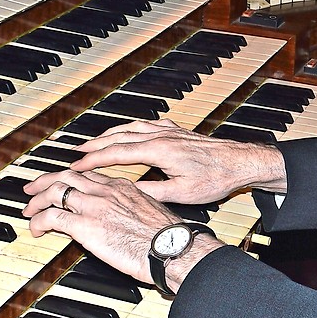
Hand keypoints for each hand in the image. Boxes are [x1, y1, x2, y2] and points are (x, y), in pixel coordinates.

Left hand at [22, 168, 222, 288]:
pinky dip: (39, 221)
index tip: (61, 184)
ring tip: (29, 210)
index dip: (70, 179)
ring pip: (55, 191)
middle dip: (45, 181)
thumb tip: (122, 220)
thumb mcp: (149, 214)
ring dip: (37, 200)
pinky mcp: (86, 226)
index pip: (88, 176)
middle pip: (67, 176)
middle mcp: (106, 191)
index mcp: (122, 187)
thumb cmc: (166, 238)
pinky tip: (36, 229)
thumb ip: (130, 211)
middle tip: (32, 189)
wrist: (171, 248)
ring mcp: (94, 207)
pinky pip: (52, 217)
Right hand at [69, 119, 286, 204]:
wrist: (240, 162)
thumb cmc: (215, 178)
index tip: (77, 166)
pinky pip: (146, 125)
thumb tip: (127, 193)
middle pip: (119, 137)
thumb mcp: (182, 192)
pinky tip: (128, 131)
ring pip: (131, 128)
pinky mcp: (177, 131)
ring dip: (110, 134)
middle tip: (76, 153)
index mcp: (159, 151)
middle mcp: (161, 136)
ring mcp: (169, 131)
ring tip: (95, 142)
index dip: (94, 160)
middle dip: (95, 145)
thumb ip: (152, 191)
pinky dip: (130, 128)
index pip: (117, 154)